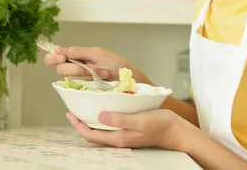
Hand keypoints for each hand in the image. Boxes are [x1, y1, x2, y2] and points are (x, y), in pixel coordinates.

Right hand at [43, 45, 149, 83]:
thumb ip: (77, 52)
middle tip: (91, 66)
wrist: (132, 80)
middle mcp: (75, 70)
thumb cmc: (117, 65)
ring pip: (70, 78)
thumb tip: (56, 49)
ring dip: (87, 73)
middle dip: (77, 67)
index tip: (61, 57)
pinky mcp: (85, 94)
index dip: (52, 58)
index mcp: (76, 57)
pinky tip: (101, 80)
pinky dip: (90, 82)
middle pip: (61, 69)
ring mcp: (80, 82)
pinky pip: (77, 90)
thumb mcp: (97, 53)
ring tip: (102, 73)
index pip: (54, 58)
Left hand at [67, 109, 189, 150]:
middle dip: (81, 123)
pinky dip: (102, 117)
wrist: (177, 130)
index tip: (70, 114)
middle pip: (94, 133)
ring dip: (91, 120)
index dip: (78, 126)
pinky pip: (111, 125)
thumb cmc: (160, 125)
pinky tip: (102, 107)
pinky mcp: (129, 129)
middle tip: (73, 109)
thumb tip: (99, 117)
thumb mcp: (138, 120)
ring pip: (101, 130)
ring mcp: (124, 134)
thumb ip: (119, 119)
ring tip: (84, 107)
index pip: (91, 135)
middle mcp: (119, 138)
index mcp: (119, 138)